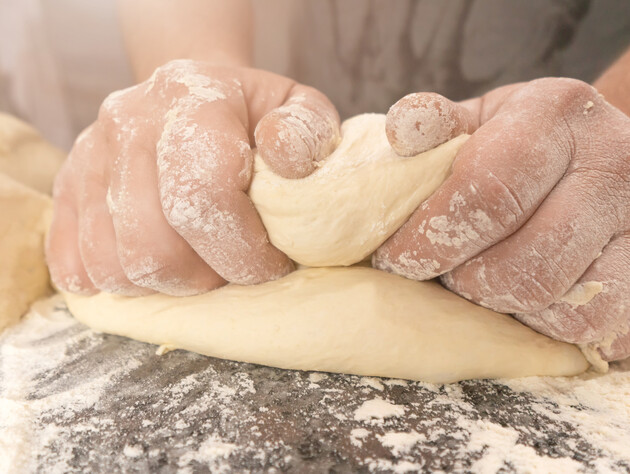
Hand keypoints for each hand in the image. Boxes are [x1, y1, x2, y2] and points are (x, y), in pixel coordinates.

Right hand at [47, 59, 339, 295]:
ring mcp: (90, 156)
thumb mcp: (300, 111)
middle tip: (234, 268)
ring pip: (117, 264)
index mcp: (192, 98)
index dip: (243, 249)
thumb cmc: (254, 115)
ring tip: (201, 264)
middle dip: (207, 277)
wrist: (191, 95)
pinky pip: (78, 266)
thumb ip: (306, 133)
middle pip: (155, 244)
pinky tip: (160, 266)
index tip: (271, 263)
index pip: (203, 194)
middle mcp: (128, 122)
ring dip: (169, 284)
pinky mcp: (67, 188)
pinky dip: (123, 283)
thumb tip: (285, 164)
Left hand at [374, 78, 629, 360]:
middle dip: (463, 281)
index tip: (396, 259)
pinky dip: (546, 326)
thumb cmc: (524, 142)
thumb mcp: (484, 119)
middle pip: (521, 259)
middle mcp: (614, 163)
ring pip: (559, 302)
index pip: (487, 191)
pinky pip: (594, 326)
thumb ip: (439, 126)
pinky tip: (525, 301)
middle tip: (441, 275)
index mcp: (557, 113)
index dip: (432, 236)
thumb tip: (400, 130)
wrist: (601, 152)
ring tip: (482, 282)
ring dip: (502, 307)